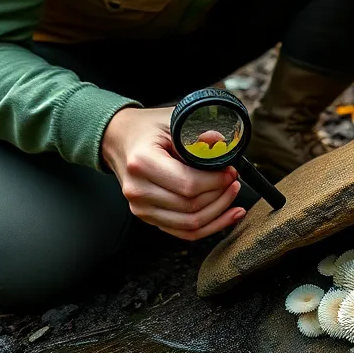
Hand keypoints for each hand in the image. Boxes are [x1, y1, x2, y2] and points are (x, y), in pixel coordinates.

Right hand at [101, 107, 244, 239]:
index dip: (216, 182)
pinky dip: (210, 226)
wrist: (120, 139)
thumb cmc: (148, 129)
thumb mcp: (173, 120)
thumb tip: (222, 144)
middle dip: (220, 195)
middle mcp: (138, 190)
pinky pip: (184, 232)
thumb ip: (198, 132)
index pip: (188, 184)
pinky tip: (228, 216)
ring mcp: (141, 208)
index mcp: (142, 163)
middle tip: (233, 180)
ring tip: (232, 194)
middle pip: (191, 206)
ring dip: (219, 212)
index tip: (230, 171)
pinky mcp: (148, 218)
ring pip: (190, 223)